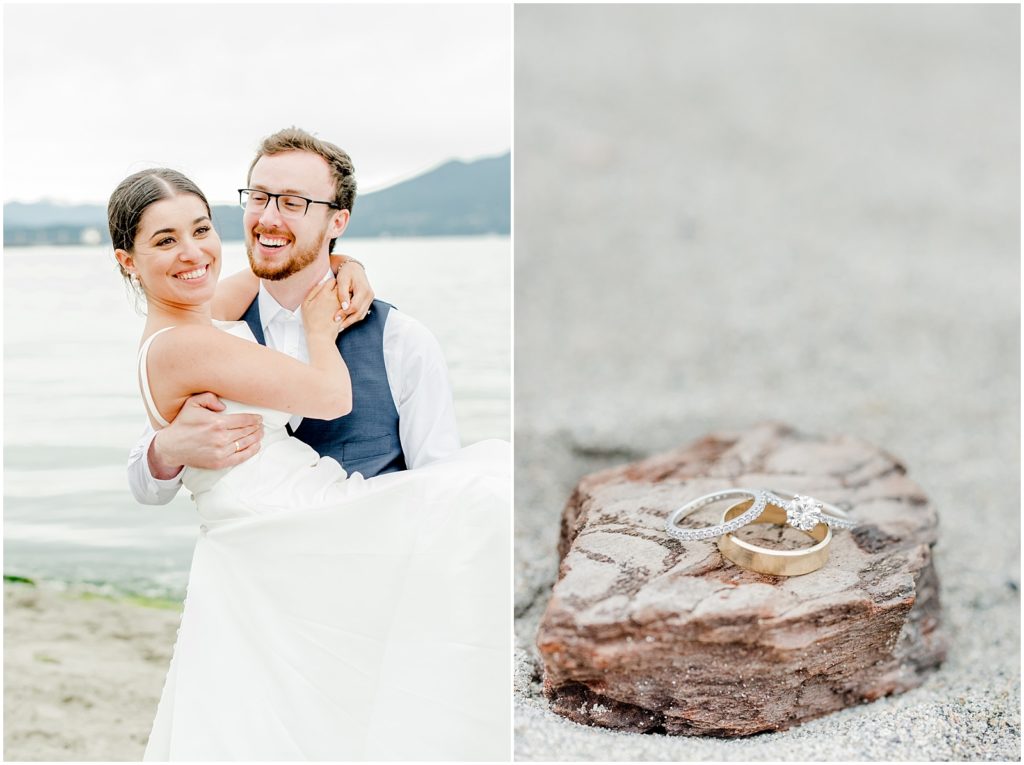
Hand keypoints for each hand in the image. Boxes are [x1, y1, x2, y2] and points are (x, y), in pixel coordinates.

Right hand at [148, 392, 262, 474]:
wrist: (171, 446)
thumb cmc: (182, 424)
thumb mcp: (192, 404)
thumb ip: (209, 397)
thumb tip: (224, 405)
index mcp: (217, 422)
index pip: (243, 419)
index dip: (254, 419)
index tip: (259, 418)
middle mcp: (221, 437)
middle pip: (247, 431)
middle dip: (256, 427)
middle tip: (261, 425)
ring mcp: (221, 451)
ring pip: (246, 443)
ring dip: (256, 437)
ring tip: (260, 433)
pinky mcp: (219, 462)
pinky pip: (241, 457)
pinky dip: (251, 451)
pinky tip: (256, 446)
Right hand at [301, 277, 343, 340]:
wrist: (321, 336)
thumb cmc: (311, 321)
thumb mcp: (306, 304)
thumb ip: (314, 291)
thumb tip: (321, 284)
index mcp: (324, 294)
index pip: (332, 280)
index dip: (331, 282)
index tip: (330, 285)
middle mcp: (335, 298)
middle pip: (341, 286)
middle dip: (340, 286)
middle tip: (337, 289)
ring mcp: (342, 305)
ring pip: (347, 294)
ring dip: (345, 294)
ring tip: (341, 297)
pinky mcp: (346, 312)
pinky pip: (350, 303)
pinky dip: (348, 302)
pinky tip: (343, 306)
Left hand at [330, 254, 373, 329]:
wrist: (354, 268)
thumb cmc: (346, 272)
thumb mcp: (342, 280)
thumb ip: (342, 294)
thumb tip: (344, 307)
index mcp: (364, 290)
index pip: (355, 306)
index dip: (345, 313)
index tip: (335, 317)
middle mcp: (369, 295)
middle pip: (360, 313)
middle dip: (348, 321)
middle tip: (337, 327)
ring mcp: (370, 299)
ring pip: (361, 314)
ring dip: (351, 321)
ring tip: (340, 327)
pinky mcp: (367, 301)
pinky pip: (361, 312)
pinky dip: (353, 318)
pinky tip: (345, 321)